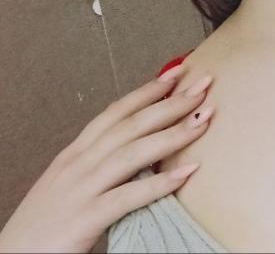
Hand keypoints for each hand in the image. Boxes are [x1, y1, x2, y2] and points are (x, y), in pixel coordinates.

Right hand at [0, 64, 215, 252]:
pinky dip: (159, 183)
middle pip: (131, 124)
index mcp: (76, 153)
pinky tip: (188, 172)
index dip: (149, 90)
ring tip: (204, 120)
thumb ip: (102, 163)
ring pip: (133, 153)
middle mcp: (78, 163)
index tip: (178, 73)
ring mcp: (81, 189)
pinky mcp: (84, 218)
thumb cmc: (47, 223)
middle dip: (170, 103)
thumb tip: (145, 150)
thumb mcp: (73, 183)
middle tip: (203, 86)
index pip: (117, 112)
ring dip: (172, 134)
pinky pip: (128, 197)